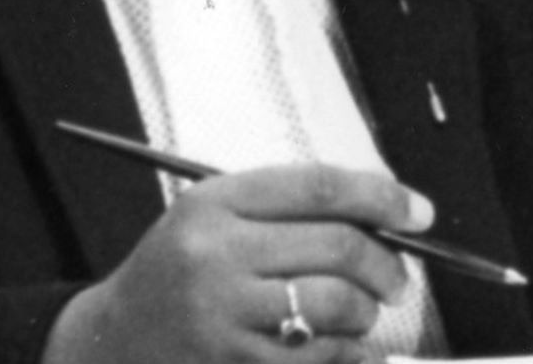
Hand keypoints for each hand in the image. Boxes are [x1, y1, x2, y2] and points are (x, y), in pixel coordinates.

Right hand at [42, 163, 434, 363]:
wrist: (114, 343)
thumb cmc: (178, 271)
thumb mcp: (212, 216)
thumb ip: (284, 210)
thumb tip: (382, 215)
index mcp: (213, 202)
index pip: (316, 186)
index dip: (379, 196)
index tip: (418, 211)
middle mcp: (217, 255)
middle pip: (336, 247)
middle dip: (385, 263)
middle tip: (397, 276)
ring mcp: (225, 318)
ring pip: (337, 307)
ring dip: (367, 312)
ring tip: (361, 311)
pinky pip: (319, 359)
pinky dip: (346, 354)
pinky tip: (339, 348)